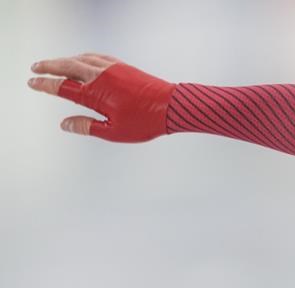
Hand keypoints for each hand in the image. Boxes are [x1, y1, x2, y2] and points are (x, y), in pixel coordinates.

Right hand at [28, 53, 176, 141]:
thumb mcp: (114, 132)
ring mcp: (111, 68)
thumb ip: (88, 127)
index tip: (32, 82)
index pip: (62, 87)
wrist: (171, 106)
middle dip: (49, 67)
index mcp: (95, 93)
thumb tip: (65, 124)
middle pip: (66, 67)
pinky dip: (83, 57)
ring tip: (54, 64)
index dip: (45, 84)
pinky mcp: (122, 66)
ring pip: (80, 59)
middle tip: (36, 68)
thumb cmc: (145, 121)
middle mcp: (100, 76)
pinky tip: (81, 60)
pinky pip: (96, 57)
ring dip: (64, 60)